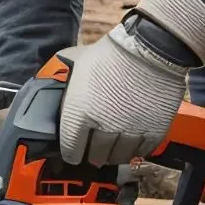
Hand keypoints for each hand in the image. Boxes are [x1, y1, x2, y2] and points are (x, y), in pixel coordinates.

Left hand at [57, 21, 190, 166]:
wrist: (150, 47)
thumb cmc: (110, 52)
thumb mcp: (76, 62)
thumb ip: (63, 77)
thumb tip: (52, 83)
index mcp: (79, 114)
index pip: (71, 149)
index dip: (71, 153)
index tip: (73, 154)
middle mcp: (103, 129)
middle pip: (96, 156)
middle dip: (93, 155)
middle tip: (94, 152)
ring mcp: (129, 133)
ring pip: (118, 157)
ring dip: (114, 155)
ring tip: (113, 151)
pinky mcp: (152, 132)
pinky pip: (141, 151)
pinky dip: (135, 150)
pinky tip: (132, 145)